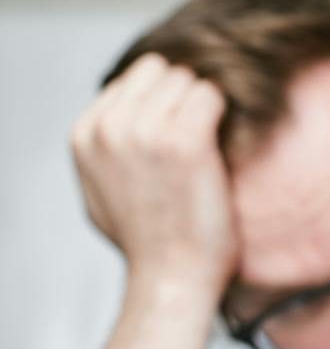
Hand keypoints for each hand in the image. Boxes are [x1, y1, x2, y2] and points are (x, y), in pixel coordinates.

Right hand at [70, 52, 236, 300]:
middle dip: (185, 98)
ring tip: (209, 150)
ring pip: (191, 81)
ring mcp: (146, 130)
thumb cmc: (145, 240)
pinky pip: (214, 96)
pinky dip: (225, 115)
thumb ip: (103, 147)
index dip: (163, 100)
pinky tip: (223, 147)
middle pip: (165, 72)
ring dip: (207, 109)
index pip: (135, 77)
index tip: (177, 132)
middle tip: (200, 140)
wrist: (171, 277)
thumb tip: (116, 117)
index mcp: (85, 132)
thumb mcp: (99, 188)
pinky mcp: (185, 140)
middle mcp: (110, 126)